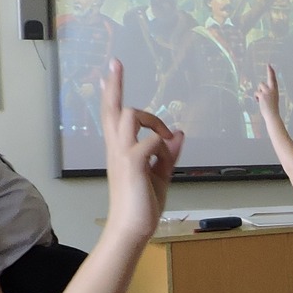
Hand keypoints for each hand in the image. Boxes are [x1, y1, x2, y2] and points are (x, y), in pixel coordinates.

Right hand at [99, 58, 182, 240]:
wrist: (133, 228)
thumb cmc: (143, 204)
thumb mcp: (161, 174)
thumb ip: (169, 154)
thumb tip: (180, 134)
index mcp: (120, 149)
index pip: (113, 115)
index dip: (113, 92)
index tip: (112, 71)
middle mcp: (117, 148)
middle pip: (113, 108)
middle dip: (115, 85)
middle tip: (116, 64)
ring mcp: (122, 154)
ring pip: (130, 115)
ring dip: (153, 120)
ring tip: (165, 137)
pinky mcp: (132, 164)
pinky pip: (152, 142)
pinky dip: (164, 149)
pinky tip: (164, 164)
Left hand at [254, 68, 285, 121]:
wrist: (272, 115)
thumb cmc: (271, 109)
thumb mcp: (271, 100)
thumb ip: (267, 94)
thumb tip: (259, 93)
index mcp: (275, 90)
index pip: (273, 80)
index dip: (271, 72)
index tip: (269, 66)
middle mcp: (273, 89)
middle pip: (270, 78)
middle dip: (269, 71)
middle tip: (268, 64)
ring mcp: (267, 91)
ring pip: (260, 85)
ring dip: (259, 91)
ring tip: (262, 99)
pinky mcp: (262, 95)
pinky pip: (256, 93)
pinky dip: (256, 97)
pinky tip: (259, 102)